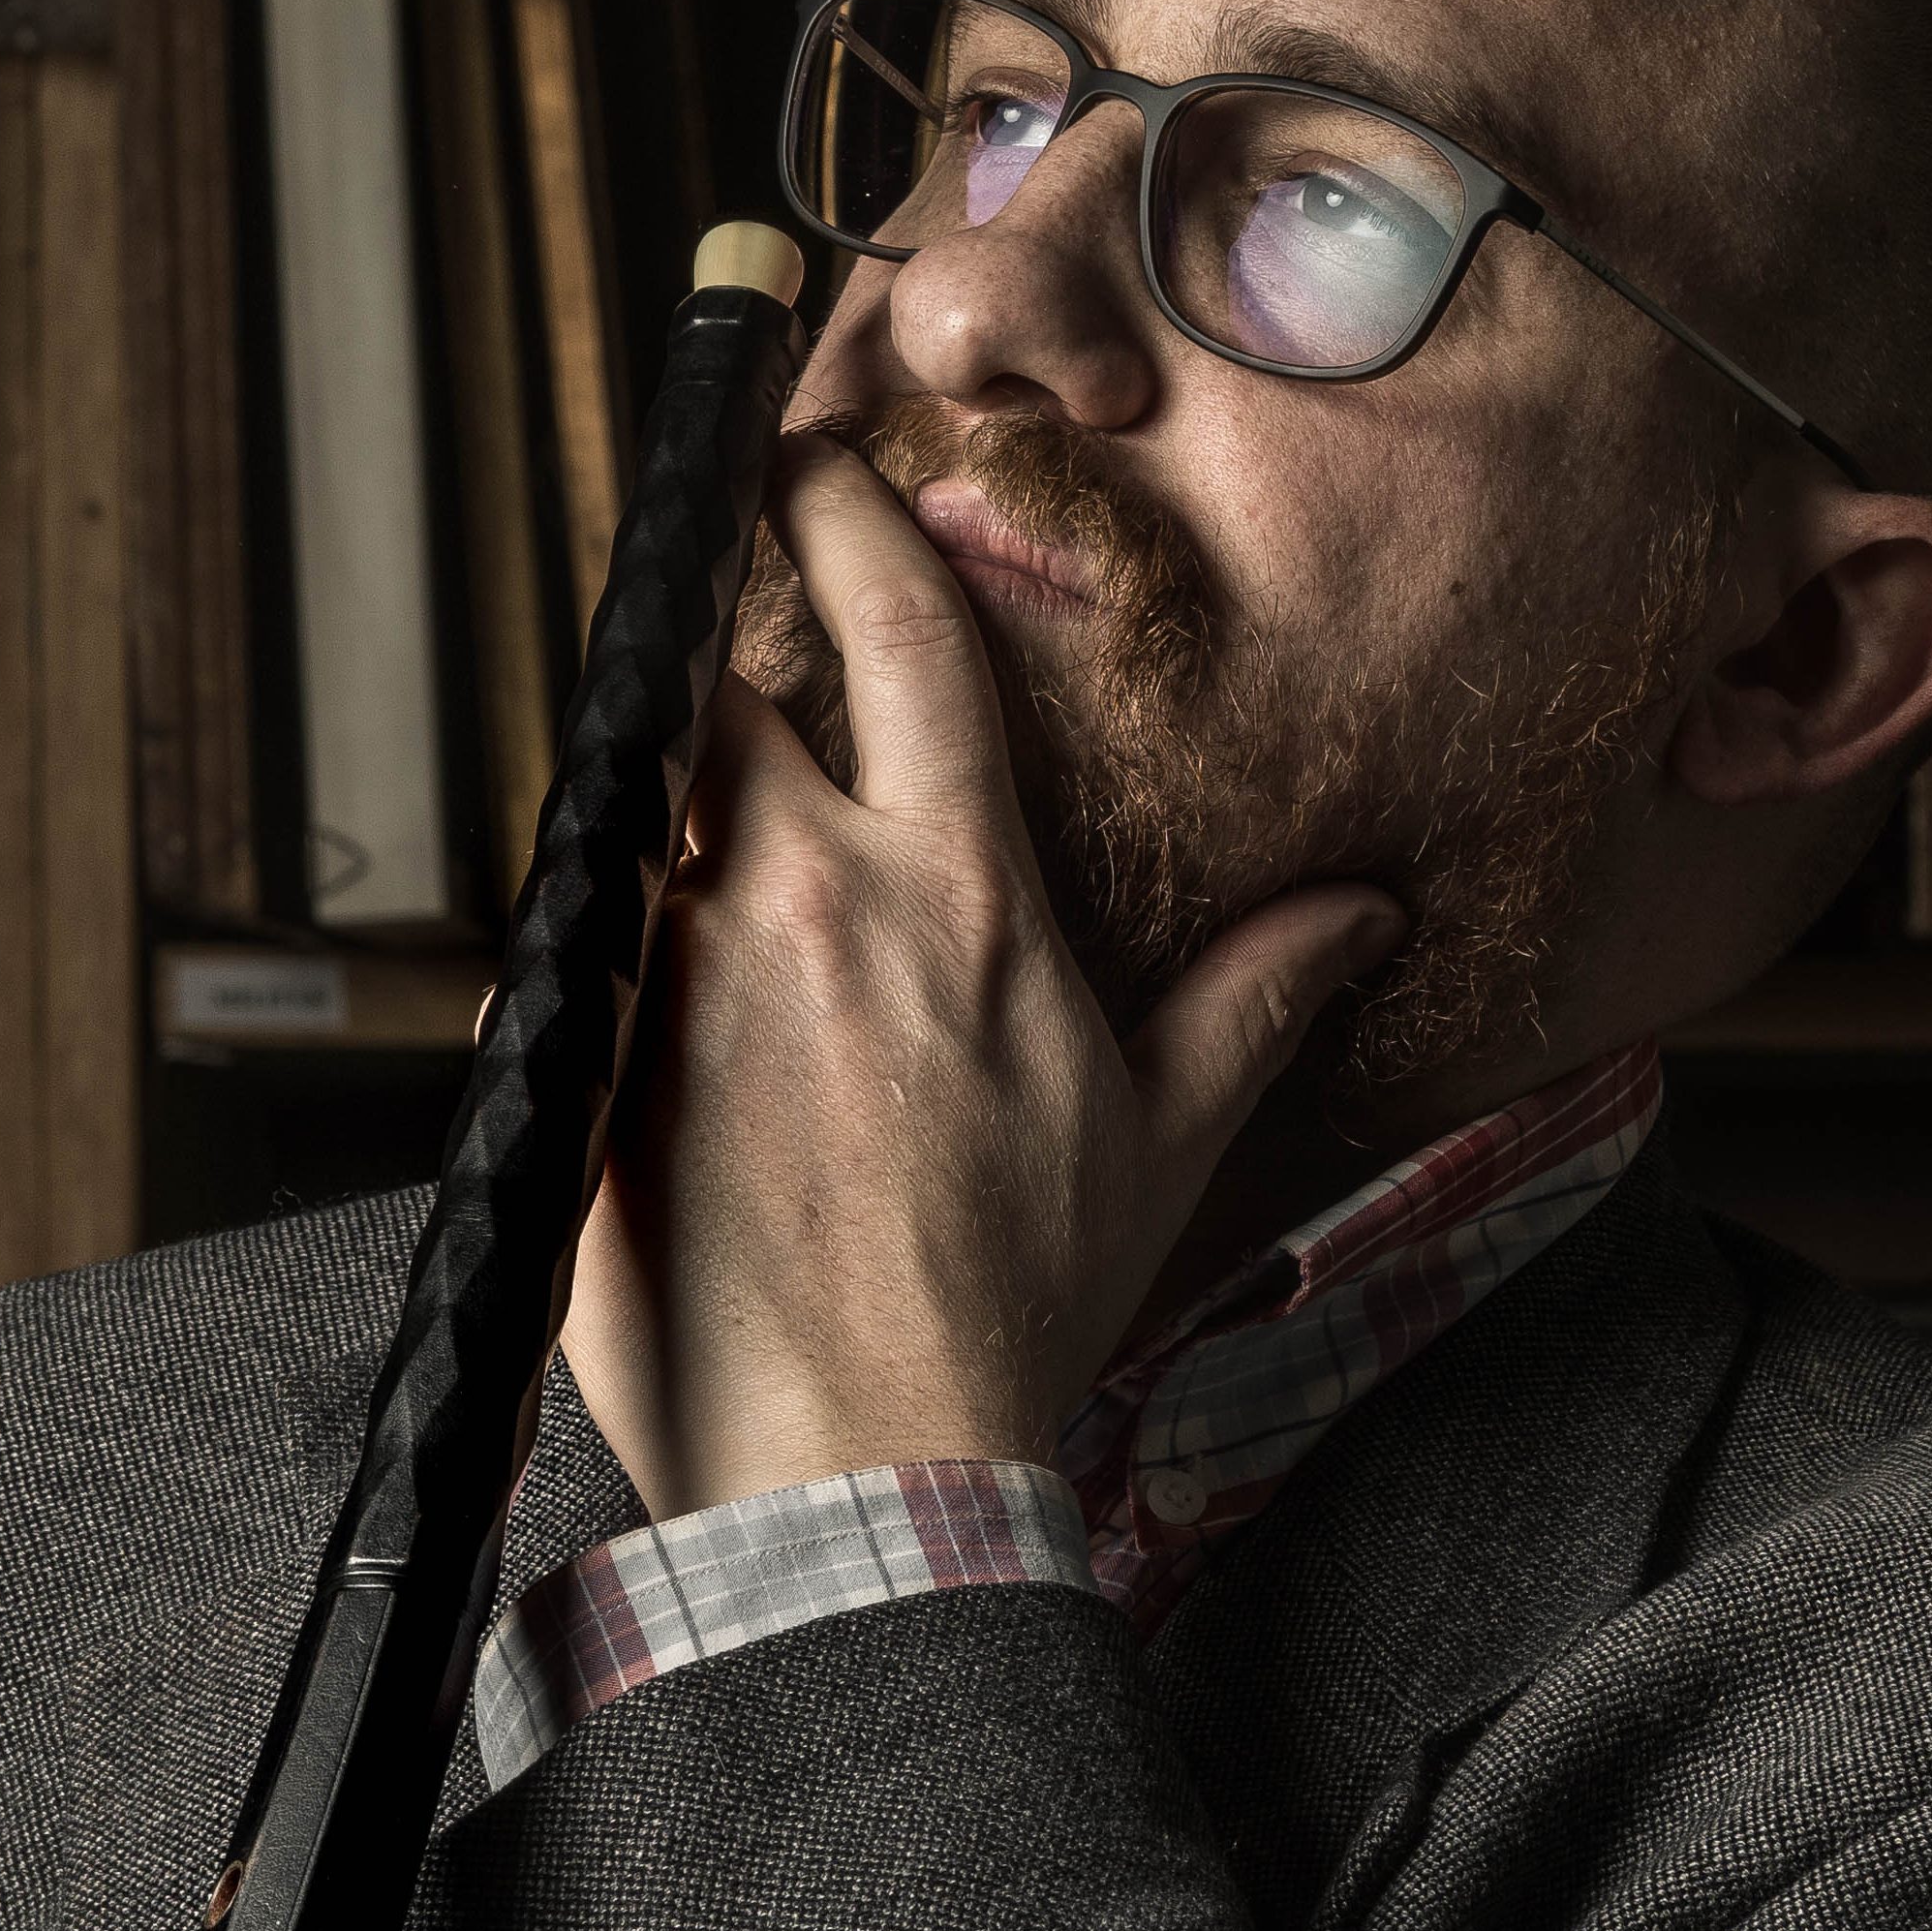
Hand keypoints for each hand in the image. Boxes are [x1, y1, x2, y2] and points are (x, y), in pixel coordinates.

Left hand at [564, 434, 1399, 1520]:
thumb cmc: (1008, 1309)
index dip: (851, 516)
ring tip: (689, 841)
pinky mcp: (587, 1053)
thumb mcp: (1157, 1137)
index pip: (899, 634)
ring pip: (634, 803)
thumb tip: (1359, 917)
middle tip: (726, 632)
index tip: (816, 460)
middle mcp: (803, 904)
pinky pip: (572, 935)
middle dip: (718, 642)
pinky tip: (634, 976)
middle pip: (722, 684)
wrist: (864, 1469)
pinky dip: (602, 931)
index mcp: (957, 898)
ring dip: (659, 801)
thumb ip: (1251, 998)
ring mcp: (679, 973)